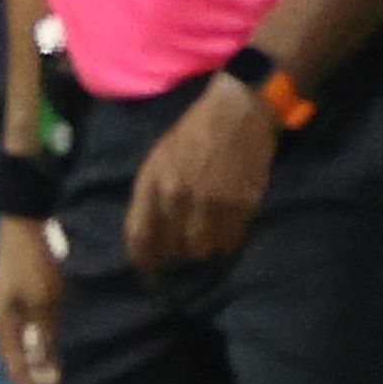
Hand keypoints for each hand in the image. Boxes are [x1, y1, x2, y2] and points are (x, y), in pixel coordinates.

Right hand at [0, 215, 60, 383]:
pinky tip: (74, 342)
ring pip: (35, 342)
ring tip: (76, 374)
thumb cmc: (35, 259)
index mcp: (4, 323)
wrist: (28, 215)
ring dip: (53, 360)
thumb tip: (49, 376)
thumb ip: (46, 338)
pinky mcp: (30, 289)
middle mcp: (7, 316)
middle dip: (45, 380)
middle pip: (25, 359)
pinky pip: (43, 326)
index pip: (17, 370)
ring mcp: (17, 302)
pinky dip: (57, 340)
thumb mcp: (43, 301)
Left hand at [123, 79, 275, 274]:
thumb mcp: (158, 159)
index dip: (143, 261)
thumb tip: (146, 238)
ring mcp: (212, 201)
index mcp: (153, 183)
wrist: (237, 111)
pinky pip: (232, 240)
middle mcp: (179, 195)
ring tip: (208, 240)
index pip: (140, 237)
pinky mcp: (242, 203)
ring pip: (203, 249)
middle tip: (183, 251)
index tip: (148, 272)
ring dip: (204, 250)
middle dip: (176, 254)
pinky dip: (228, 242)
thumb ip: (150, 196)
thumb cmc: (193, 134)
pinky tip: (227, 231)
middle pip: (173, 249)